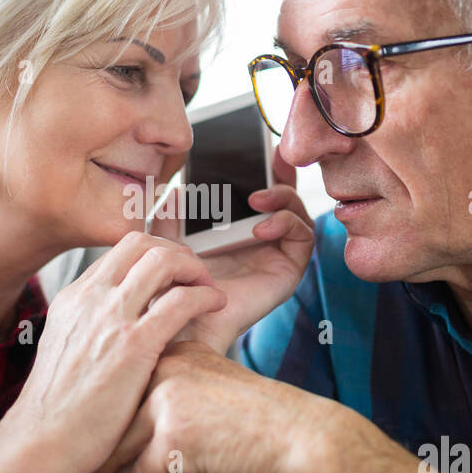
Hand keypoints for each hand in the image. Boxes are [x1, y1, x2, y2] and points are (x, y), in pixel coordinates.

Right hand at [3, 232, 227, 472]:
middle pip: (142, 243)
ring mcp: (112, 318)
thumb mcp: (65, 350)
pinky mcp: (135, 344)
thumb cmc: (57, 410)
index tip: (173, 272)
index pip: (120, 251)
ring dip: (194, 267)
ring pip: (163, 260)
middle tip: (194, 275)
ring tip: (207, 287)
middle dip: (176, 251)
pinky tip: (217, 304)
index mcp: (74, 298)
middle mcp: (91, 298)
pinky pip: (182, 300)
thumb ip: (89, 328)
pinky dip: (206, 294)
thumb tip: (114, 325)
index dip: (154, 253)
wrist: (41, 442)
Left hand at [68, 340, 325, 472]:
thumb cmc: (266, 422)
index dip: (101, 417)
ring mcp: (168, 401)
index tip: (82, 438)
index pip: (126, 385)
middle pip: (115, 416)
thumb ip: (186, 390)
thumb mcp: (220, 387)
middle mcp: (166, 370)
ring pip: (118, 448)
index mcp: (177, 354)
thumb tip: (154, 412)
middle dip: (91, 450)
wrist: (302, 438)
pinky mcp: (175, 437)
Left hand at [150, 147, 314, 353]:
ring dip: (283, 197)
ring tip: (257, 200)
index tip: (262, 148)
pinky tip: (262, 227)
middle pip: (286, 198)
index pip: (258, 194)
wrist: (185, 324)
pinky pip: (303, 238)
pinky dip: (287, 223)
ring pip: (298, 213)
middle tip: (273, 157)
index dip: (266, 169)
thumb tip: (175, 191)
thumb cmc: (177, 290)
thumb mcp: (167, 246)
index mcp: (236, 232)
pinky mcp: (289, 270)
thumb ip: (169, 220)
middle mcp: (261, 242)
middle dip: (283, 174)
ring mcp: (277, 255)